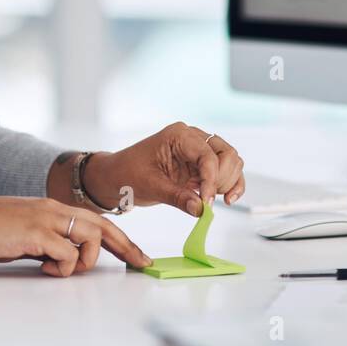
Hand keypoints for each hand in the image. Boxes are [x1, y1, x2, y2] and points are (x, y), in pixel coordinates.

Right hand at [0, 196, 152, 276]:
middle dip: (126, 246)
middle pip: (104, 225)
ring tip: (62, 269)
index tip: (136, 253)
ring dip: (85, 260)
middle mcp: (55, 208)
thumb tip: (65, 260)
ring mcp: (48, 219)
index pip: (97, 220)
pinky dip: (63, 267)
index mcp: (54, 207)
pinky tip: (43, 268)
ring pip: (91, 237)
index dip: (120, 237)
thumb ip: (50, 242)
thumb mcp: (28, 233)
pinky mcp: (37, 233)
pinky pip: (67, 254)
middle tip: (141, 263)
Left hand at [87, 122, 244, 216]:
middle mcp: (192, 138)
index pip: (207, 155)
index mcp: (179, 136)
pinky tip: (226, 200)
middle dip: (222, 179)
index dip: (212, 180)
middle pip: (226, 154)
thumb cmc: (127, 174)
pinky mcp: (200, 165)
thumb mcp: (151, 186)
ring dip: (228, 182)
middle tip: (208, 200)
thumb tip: (201, 209)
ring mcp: (198, 150)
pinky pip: (226, 171)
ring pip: (230, 161)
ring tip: (210, 200)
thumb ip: (178, 197)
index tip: (207, 202)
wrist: (116, 177)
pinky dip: (230, 184)